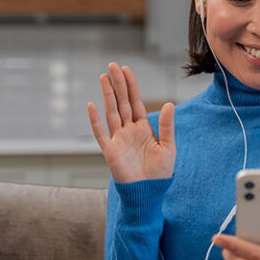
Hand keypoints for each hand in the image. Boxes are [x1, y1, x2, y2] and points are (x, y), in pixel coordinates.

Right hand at [87, 62, 175, 182]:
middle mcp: (128, 130)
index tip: (127, 69)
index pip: (135, 102)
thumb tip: (169, 103)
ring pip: (111, 112)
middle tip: (113, 65)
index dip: (131, 86)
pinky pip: (101, 133)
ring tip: (104, 77)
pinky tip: (91, 105)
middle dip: (118, 84)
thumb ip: (166, 126)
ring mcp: (118, 139)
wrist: (149, 193)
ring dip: (107, 95)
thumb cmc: (160, 173)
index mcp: (143, 128)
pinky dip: (95, 120)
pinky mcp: (110, 151)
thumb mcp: (168, 147)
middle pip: (121, 102)